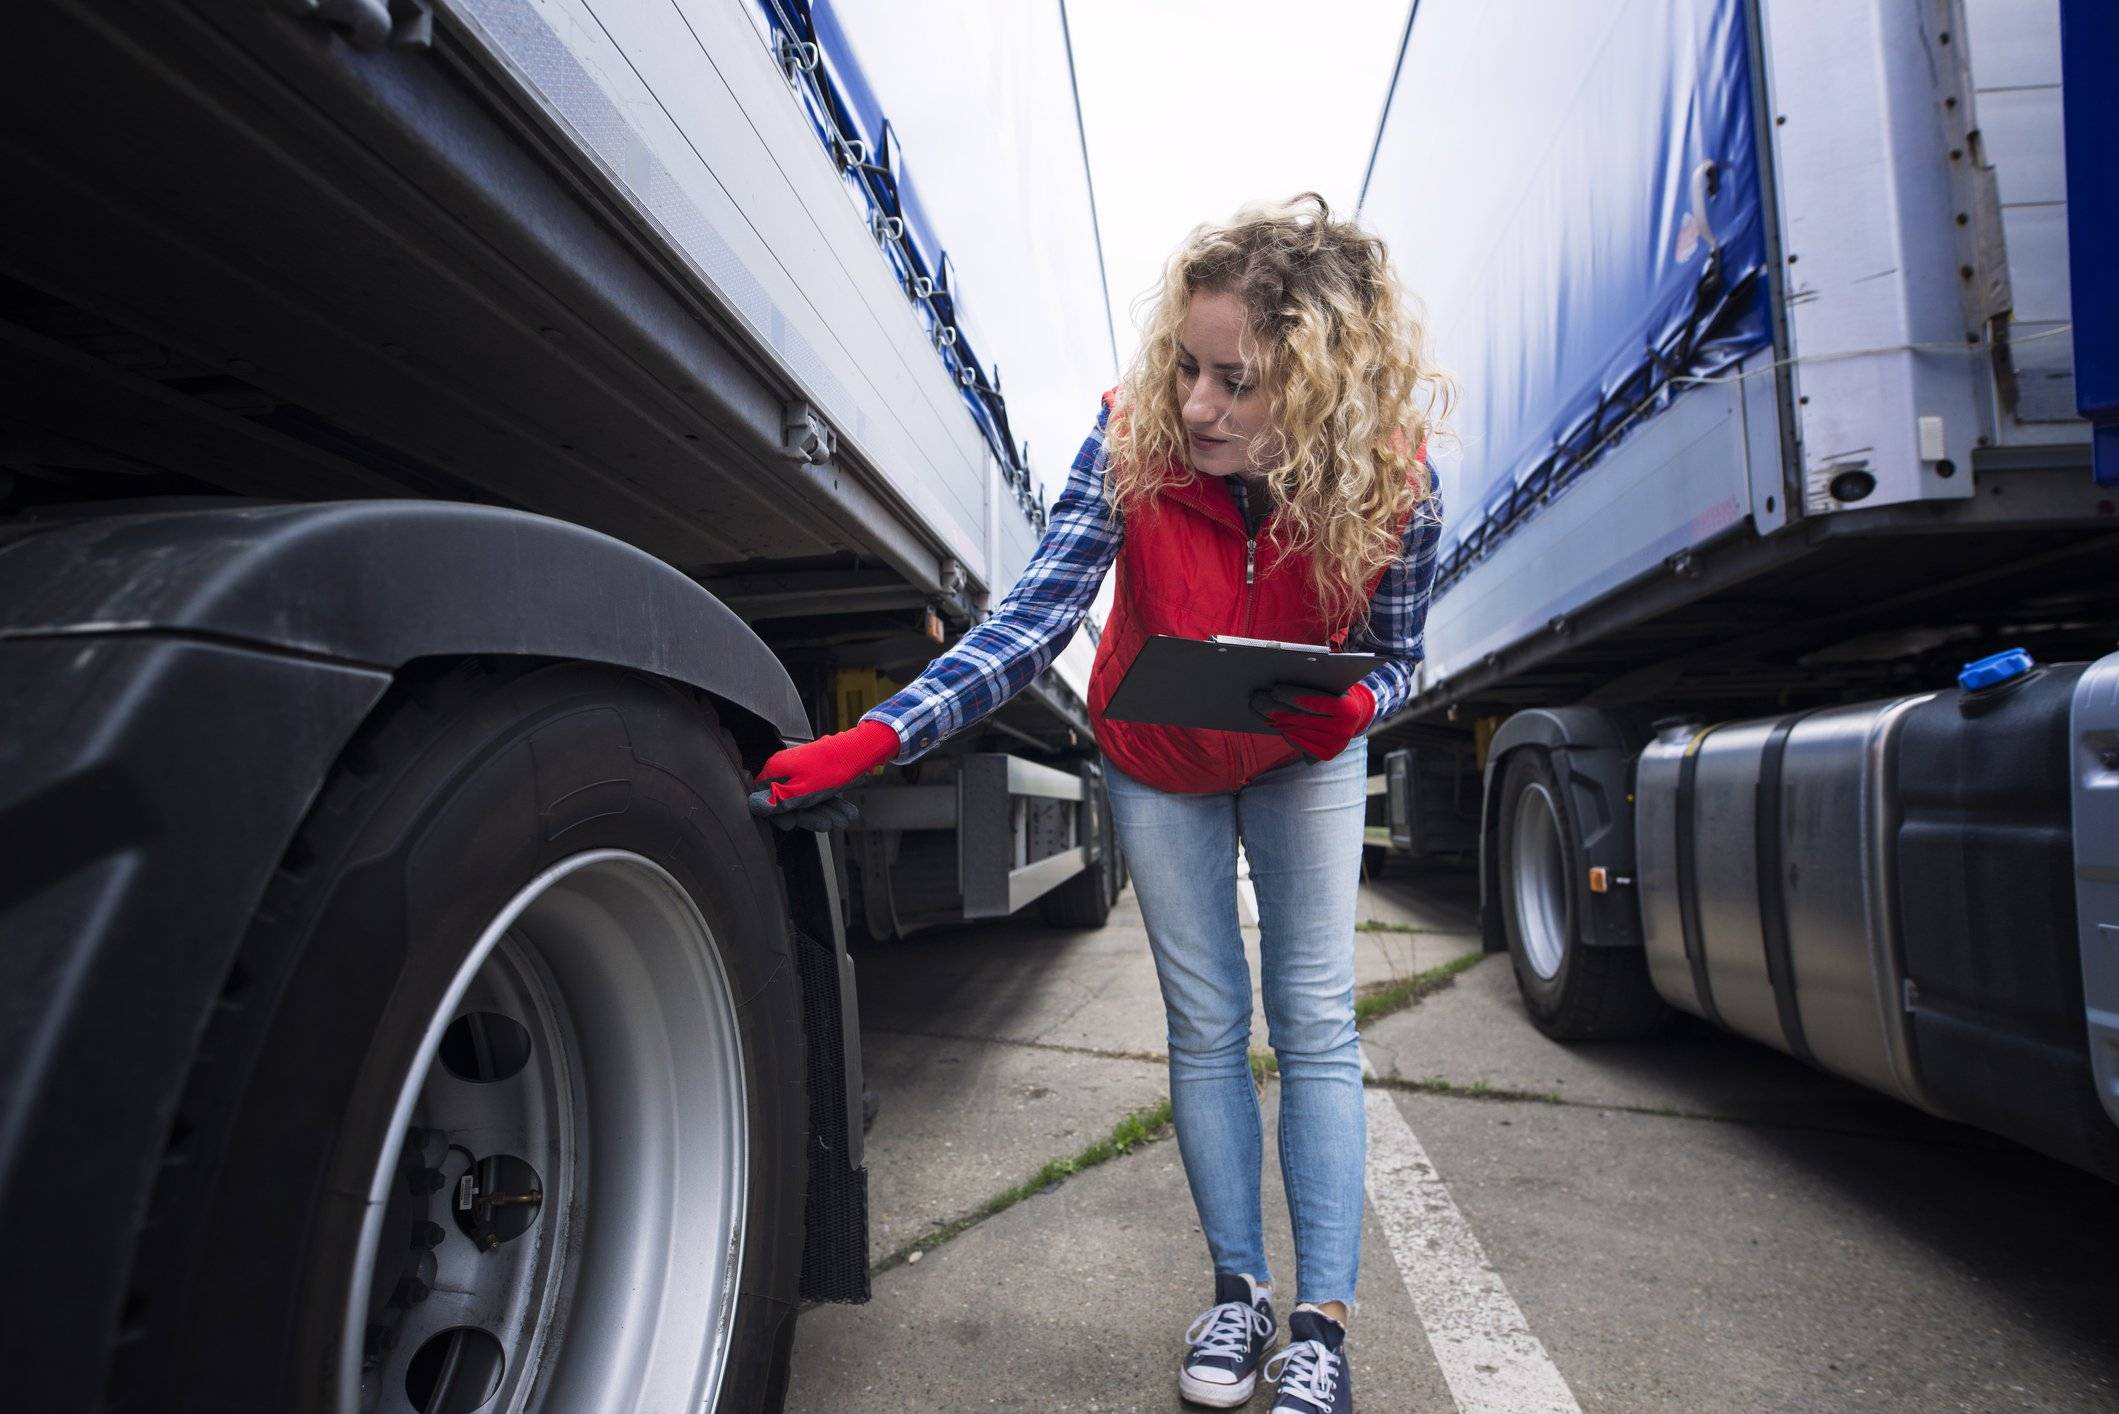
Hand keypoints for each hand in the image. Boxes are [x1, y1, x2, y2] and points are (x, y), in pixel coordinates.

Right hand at [749, 718, 899, 830]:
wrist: (862, 749)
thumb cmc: (832, 766)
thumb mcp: (801, 790)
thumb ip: (777, 800)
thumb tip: (755, 806)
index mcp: (778, 769)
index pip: (768, 797)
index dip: (779, 814)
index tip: (791, 824)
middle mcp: (789, 768)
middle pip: (792, 801)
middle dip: (812, 816)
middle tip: (828, 823)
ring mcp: (805, 771)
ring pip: (810, 799)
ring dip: (827, 812)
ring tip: (843, 819)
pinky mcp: (820, 774)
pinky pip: (822, 793)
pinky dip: (833, 803)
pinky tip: (847, 812)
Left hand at [1248, 682, 1374, 762]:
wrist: (1351, 717)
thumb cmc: (1335, 693)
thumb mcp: (1331, 685)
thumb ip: (1314, 681)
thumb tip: (1281, 681)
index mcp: (1348, 709)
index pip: (1317, 702)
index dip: (1294, 696)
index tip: (1275, 689)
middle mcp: (1343, 730)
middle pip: (1301, 719)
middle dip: (1275, 708)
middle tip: (1256, 698)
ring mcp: (1335, 746)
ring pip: (1295, 731)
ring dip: (1273, 720)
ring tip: (1257, 707)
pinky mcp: (1325, 755)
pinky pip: (1297, 743)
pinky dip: (1282, 731)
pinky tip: (1270, 721)